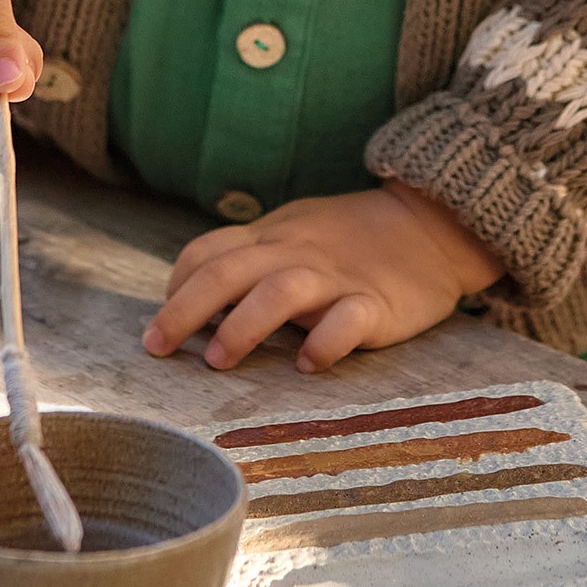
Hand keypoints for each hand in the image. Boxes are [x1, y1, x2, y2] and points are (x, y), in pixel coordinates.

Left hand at [142, 179, 503, 373]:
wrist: (430, 222)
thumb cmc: (352, 236)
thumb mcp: (294, 231)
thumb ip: (251, 258)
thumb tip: (198, 301)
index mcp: (273, 236)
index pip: (208, 252)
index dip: (176, 287)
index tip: (161, 326)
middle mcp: (296, 252)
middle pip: (229, 271)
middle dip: (185, 310)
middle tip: (156, 347)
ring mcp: (337, 276)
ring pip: (281, 290)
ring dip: (243, 325)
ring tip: (218, 361)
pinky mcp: (377, 301)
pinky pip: (349, 319)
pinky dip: (326, 341)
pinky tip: (310, 365)